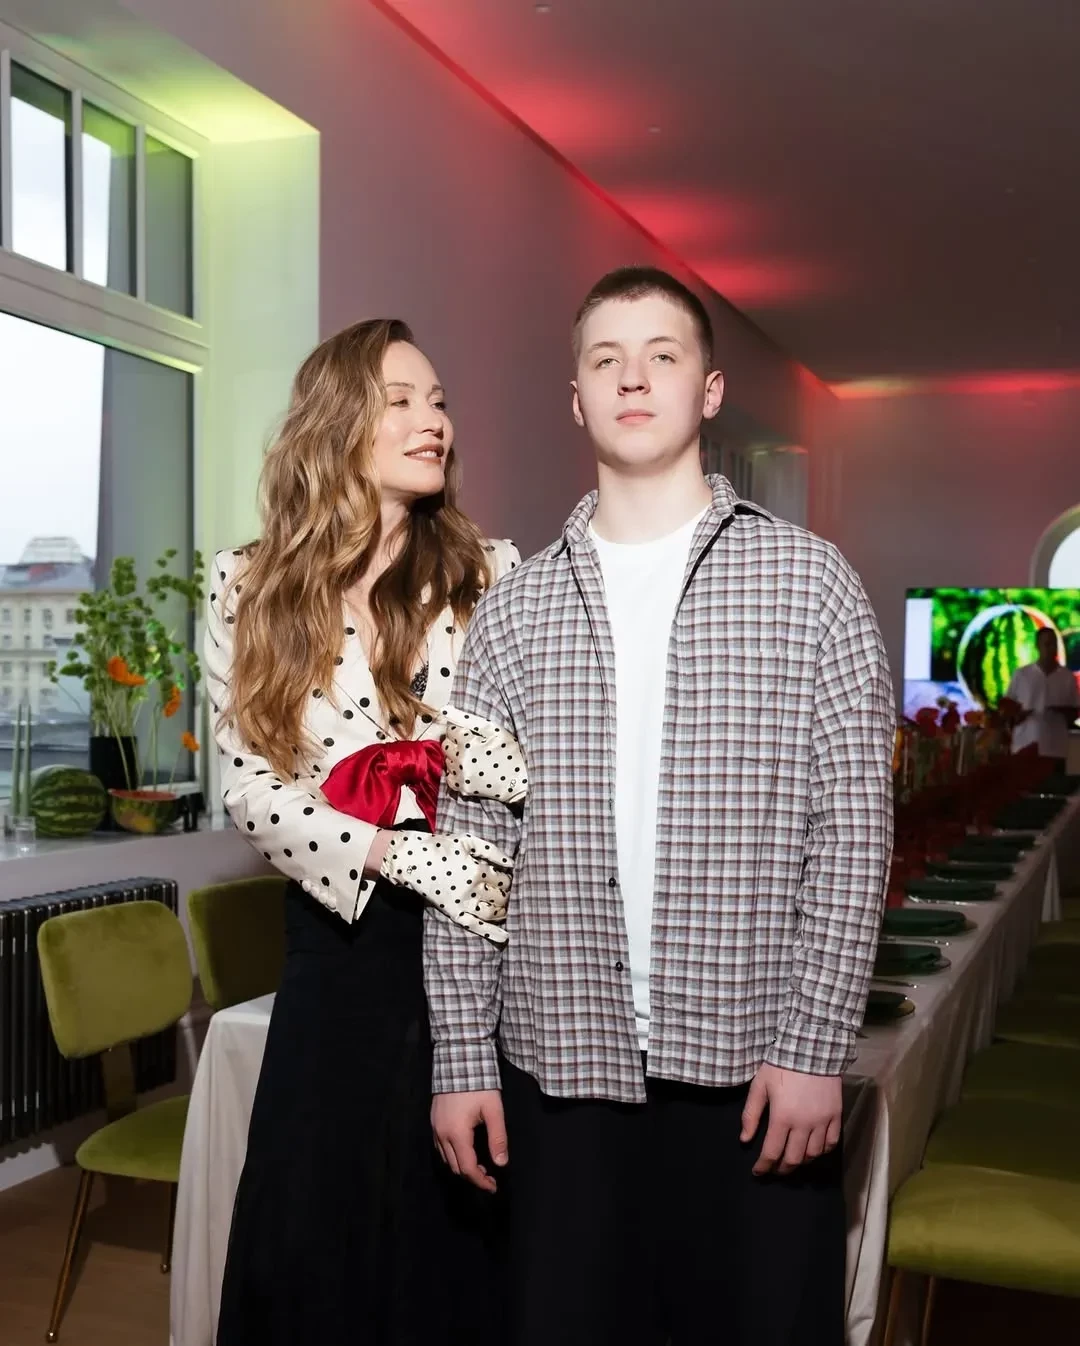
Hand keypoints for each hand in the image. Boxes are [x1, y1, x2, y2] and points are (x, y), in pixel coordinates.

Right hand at [379, 831, 512, 943]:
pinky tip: (504, 937)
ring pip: (491, 913)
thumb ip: (491, 851)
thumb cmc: (441, 847)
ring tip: (503, 908)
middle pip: (500, 897)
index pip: (504, 880)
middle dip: (506, 894)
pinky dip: (491, 932)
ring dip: (502, 911)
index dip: (507, 878)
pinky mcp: (453, 912)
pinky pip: (474, 925)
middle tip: (503, 891)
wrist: (413, 859)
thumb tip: (511, 862)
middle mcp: (473, 890)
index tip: (504, 876)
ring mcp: (463, 904)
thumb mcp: (468, 841)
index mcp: (478, 871)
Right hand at [432, 1090, 507, 1192]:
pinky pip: (440, 1147)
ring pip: (446, 1158)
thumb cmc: (479, 1084)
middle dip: (472, 1176)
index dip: (481, 1181)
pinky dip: (453, 1155)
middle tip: (490, 1176)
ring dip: (462, 1166)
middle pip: (455, 1167)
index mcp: (457, 1134)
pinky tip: (466, 1149)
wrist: (458, 1059)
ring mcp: (435, 1128)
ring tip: (480, 1164)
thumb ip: (497, 1137)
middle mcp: (442, 1135)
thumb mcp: (494, 1110)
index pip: (467, 1168)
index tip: (493, 1186)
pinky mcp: (433, 1121)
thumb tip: (502, 1163)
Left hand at [440, 704, 528, 804]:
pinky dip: (456, 772)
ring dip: (456, 757)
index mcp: (467, 743)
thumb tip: (447, 710)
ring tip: (472, 758)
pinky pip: (449, 777)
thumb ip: (470, 719)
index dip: (460, 730)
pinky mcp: (463, 787)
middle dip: (455, 742)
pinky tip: (468, 770)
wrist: (520, 780)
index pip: (451, 730)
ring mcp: (461, 774)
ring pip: (447, 760)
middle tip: (470, 745)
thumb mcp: (494, 731)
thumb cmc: (510, 752)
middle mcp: (460, 759)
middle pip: (446, 745)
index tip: (470, 734)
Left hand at [740, 1064, 841, 1175]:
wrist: (811, 1047)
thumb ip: (751, 1114)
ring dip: (801, 1162)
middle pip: (794, 1159)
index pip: (772, 1152)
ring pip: (813, 1154)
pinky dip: (821, 1151)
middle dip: (781, 1168)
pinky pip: (831, 1143)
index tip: (757, 1172)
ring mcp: (822, 1121)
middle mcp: (804, 1124)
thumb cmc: (781, 1064)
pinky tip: (813, 1150)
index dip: (763, 1166)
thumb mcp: (760, 1085)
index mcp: (782, 1117)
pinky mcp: (835, 1115)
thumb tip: (744, 1140)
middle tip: (774, 1169)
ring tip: (792, 1160)